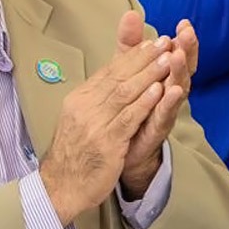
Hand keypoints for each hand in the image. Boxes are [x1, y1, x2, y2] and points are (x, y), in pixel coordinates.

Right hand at [39, 18, 179, 224]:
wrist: (61, 187)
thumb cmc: (75, 155)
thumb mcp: (79, 120)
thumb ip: (97, 99)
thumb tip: (113, 80)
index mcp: (78, 99)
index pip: (108, 72)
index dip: (132, 56)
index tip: (151, 42)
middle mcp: (84, 107)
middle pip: (118, 77)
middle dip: (144, 58)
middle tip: (164, 42)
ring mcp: (94, 125)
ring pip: (124, 93)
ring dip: (149, 74)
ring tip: (167, 59)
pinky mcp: (106, 143)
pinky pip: (128, 118)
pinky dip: (144, 103)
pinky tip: (159, 91)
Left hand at [119, 16, 193, 197]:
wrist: (123, 147)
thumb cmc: (131, 105)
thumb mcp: (128, 70)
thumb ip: (131, 45)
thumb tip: (131, 13)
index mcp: (164, 76)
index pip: (177, 54)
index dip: (183, 40)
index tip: (184, 23)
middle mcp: (169, 92)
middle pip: (183, 68)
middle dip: (186, 51)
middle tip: (187, 34)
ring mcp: (165, 110)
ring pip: (177, 89)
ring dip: (179, 72)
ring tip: (178, 56)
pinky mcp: (156, 128)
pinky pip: (164, 114)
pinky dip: (169, 102)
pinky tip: (172, 90)